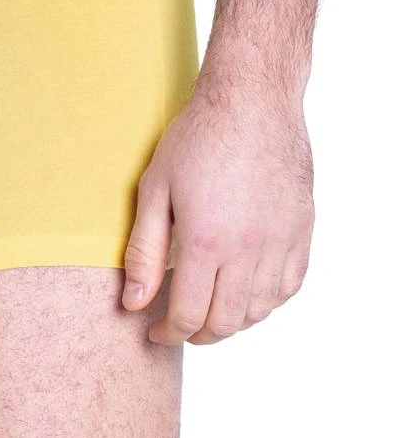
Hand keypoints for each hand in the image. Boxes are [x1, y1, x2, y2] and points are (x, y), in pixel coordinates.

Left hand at [121, 75, 314, 343]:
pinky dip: (267, 301)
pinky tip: (247, 295)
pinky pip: (289, 285)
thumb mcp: (154, 190)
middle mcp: (249, 250)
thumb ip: (144, 251)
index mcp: (207, 241)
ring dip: (232, 322)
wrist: (251, 102)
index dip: (169, 333)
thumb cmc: (198, 138)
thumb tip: (134, 302)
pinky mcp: (302, 230)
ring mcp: (281, 241)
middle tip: (179, 329)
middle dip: (198, 334)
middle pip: (227, 320)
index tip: (155, 332)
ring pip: (260, 309)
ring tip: (209, 314)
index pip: (189, 314)